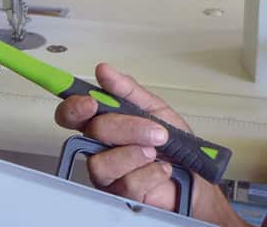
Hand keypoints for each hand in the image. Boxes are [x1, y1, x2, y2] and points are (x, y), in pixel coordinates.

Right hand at [55, 63, 190, 211]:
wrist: (194, 177)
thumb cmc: (172, 145)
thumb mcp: (154, 108)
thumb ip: (127, 90)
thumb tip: (104, 71)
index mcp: (102, 122)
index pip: (72, 113)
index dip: (74, 106)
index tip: (90, 102)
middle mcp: (99, 147)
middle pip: (92, 132)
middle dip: (126, 127)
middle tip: (154, 130)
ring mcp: (107, 172)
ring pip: (102, 162)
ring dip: (136, 153)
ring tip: (156, 151)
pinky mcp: (120, 195)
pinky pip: (126, 182)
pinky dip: (150, 172)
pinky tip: (161, 169)